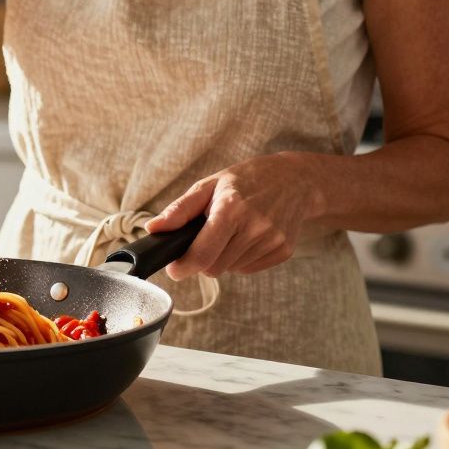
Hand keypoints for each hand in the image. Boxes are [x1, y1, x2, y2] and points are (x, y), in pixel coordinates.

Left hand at [144, 153, 326, 279]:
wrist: (295, 179)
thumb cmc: (246, 180)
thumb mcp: (209, 185)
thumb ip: (179, 210)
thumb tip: (153, 229)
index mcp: (232, 208)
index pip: (202, 254)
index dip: (183, 266)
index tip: (174, 268)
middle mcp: (255, 227)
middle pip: (214, 267)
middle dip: (203, 258)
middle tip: (207, 236)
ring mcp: (273, 240)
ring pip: (231, 269)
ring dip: (223, 257)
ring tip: (232, 230)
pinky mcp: (284, 251)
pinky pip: (248, 268)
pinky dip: (241, 258)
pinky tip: (247, 236)